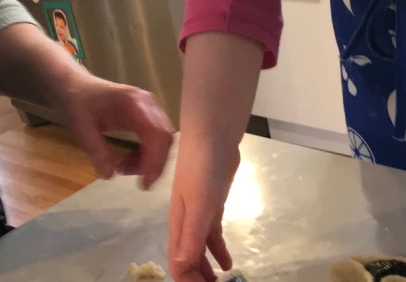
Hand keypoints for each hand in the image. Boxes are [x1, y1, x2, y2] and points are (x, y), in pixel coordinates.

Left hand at [57, 75, 173, 189]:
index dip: (154, 159)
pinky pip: (156, 138)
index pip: (155, 133)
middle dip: (155, 164)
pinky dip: (146, 154)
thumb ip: (96, 150)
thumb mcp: (81, 127)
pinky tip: (128, 161)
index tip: (144, 183)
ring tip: (124, 169)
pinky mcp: (147, 116)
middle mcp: (148, 103)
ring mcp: (150, 108)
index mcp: (133, 102)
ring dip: (150, 160)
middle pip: (164, 137)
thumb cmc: (78, 103)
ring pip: (163, 140)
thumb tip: (110, 175)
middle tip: (139, 183)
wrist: (76, 86)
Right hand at [169, 139, 240, 281]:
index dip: (188, 281)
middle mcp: (185, 224)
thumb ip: (191, 236)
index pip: (178, 263)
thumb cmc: (201, 170)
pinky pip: (212, 237)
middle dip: (197, 278)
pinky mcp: (212, 207)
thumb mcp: (199, 205)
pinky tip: (228, 264)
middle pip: (187, 260)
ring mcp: (199, 215)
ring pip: (200, 251)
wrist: (211, 138)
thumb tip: (181, 267)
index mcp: (178, 226)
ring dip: (207, 270)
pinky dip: (218, 252)